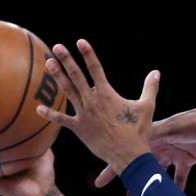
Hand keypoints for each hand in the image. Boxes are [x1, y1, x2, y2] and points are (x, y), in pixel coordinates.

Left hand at [38, 39, 158, 175]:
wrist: (128, 154)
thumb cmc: (139, 131)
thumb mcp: (147, 107)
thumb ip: (150, 88)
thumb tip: (156, 72)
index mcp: (107, 94)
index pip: (96, 69)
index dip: (88, 54)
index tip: (80, 42)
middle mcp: (92, 101)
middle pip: (77, 76)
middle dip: (67, 60)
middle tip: (57, 47)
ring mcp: (83, 114)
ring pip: (68, 92)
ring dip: (58, 77)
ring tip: (48, 63)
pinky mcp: (79, 128)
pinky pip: (62, 119)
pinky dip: (51, 114)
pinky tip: (39, 108)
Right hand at [94, 106, 195, 195]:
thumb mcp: (175, 127)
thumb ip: (156, 136)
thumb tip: (135, 145)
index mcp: (152, 137)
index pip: (129, 155)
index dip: (114, 170)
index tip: (100, 184)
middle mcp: (160, 145)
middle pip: (142, 172)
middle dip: (132, 192)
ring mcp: (173, 153)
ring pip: (157, 177)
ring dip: (151, 193)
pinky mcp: (188, 159)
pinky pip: (179, 178)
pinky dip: (175, 190)